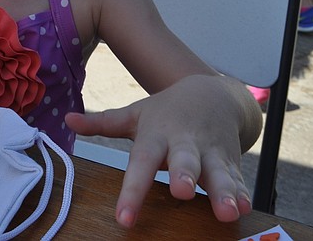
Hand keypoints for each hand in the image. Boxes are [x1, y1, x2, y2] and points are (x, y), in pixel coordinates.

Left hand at [65, 75, 256, 227]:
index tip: (124, 218)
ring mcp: (210, 153)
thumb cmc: (166, 111)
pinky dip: (242, 193)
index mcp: (156, 136)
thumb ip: (103, 123)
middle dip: (185, 175)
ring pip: (217, 172)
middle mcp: (184, 144)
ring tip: (227, 211)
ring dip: (222, 191)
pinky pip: (238, 179)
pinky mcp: (231, 161)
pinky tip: (244, 209)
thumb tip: (68, 120)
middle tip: (182, 191)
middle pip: (184, 160)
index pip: (140, 164)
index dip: (132, 191)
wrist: (213, 93)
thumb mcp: (135, 114)